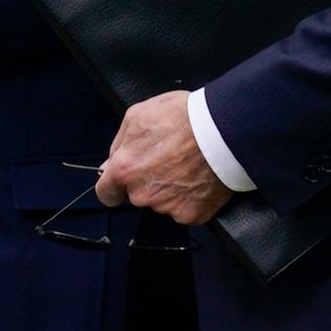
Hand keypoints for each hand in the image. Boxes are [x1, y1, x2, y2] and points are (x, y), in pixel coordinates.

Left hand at [96, 92, 230, 225]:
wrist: (224, 129)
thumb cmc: (183, 117)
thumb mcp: (138, 115)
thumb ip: (119, 144)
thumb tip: (109, 166)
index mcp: (125, 170)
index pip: (106, 194)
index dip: (114, 187)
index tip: (123, 181)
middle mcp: (142, 195)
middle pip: (138, 196)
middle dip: (147, 182)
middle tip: (168, 160)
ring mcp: (167, 208)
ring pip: (162, 203)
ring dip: (170, 189)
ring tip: (187, 166)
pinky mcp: (192, 215)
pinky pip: (185, 209)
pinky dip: (191, 198)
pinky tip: (199, 178)